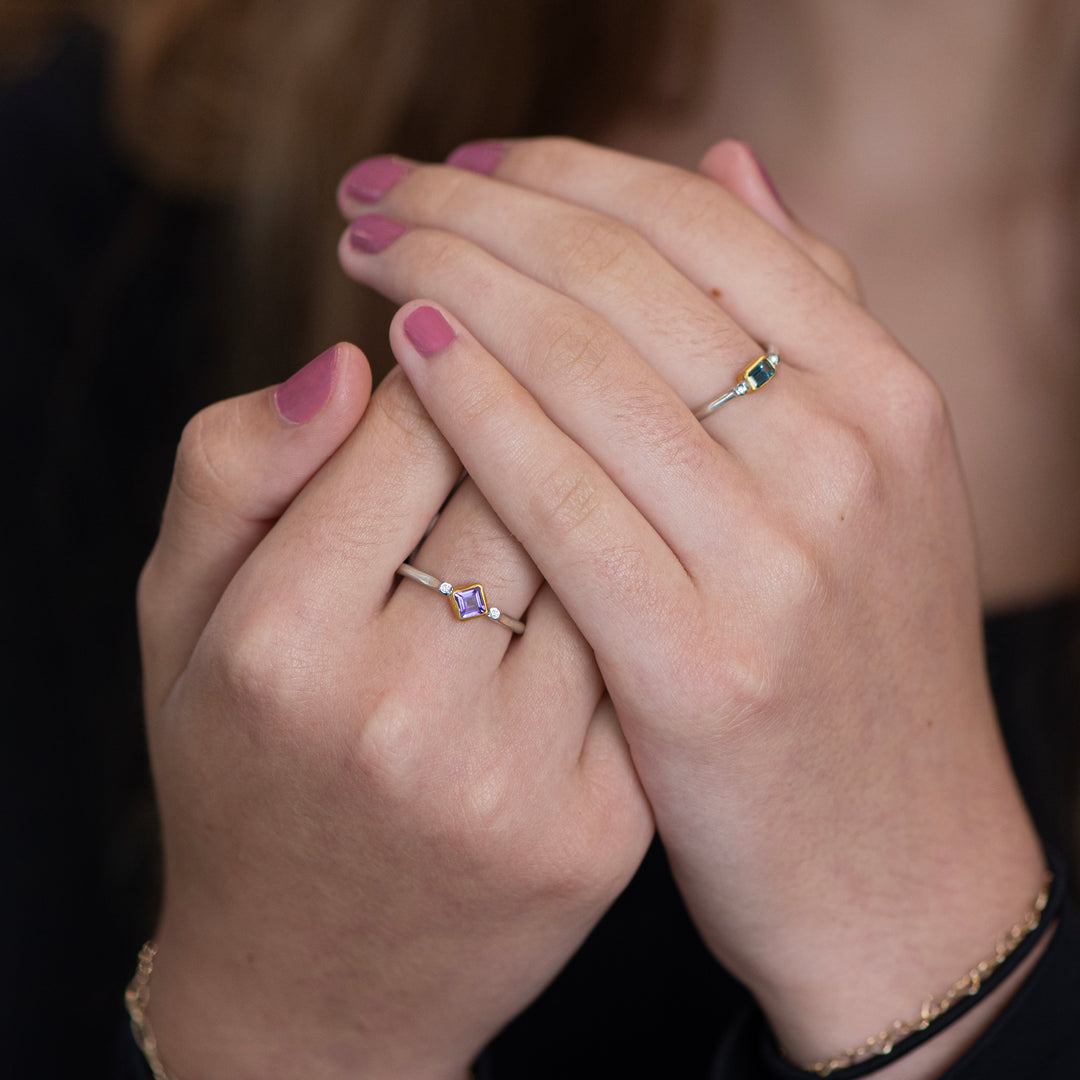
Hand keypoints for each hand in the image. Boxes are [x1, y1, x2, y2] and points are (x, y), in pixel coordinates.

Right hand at [137, 343, 651, 1078]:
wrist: (320, 980)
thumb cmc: (242, 768)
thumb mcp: (180, 618)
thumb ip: (235, 472)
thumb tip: (349, 365)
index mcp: (282, 644)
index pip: (411, 431)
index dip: (443, 378)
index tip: (453, 372)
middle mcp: (402, 715)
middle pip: (516, 480)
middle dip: (519, 428)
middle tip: (515, 426)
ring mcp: (516, 780)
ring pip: (595, 554)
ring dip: (582, 506)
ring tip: (555, 508)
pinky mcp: (603, 828)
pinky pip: (635, 650)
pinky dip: (622, 600)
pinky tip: (600, 595)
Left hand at [336, 138, 1045, 1070]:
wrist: (896, 863)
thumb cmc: (855, 664)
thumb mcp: (871, 479)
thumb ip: (806, 317)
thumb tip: (731, 162)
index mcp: (887, 396)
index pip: (707, 225)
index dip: (570, 170)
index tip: (468, 161)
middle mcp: (847, 459)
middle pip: (631, 276)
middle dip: (484, 209)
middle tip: (384, 183)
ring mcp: (781, 564)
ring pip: (588, 366)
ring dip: (458, 280)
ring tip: (371, 244)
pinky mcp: (702, 667)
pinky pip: (561, 501)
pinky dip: (476, 410)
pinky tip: (406, 353)